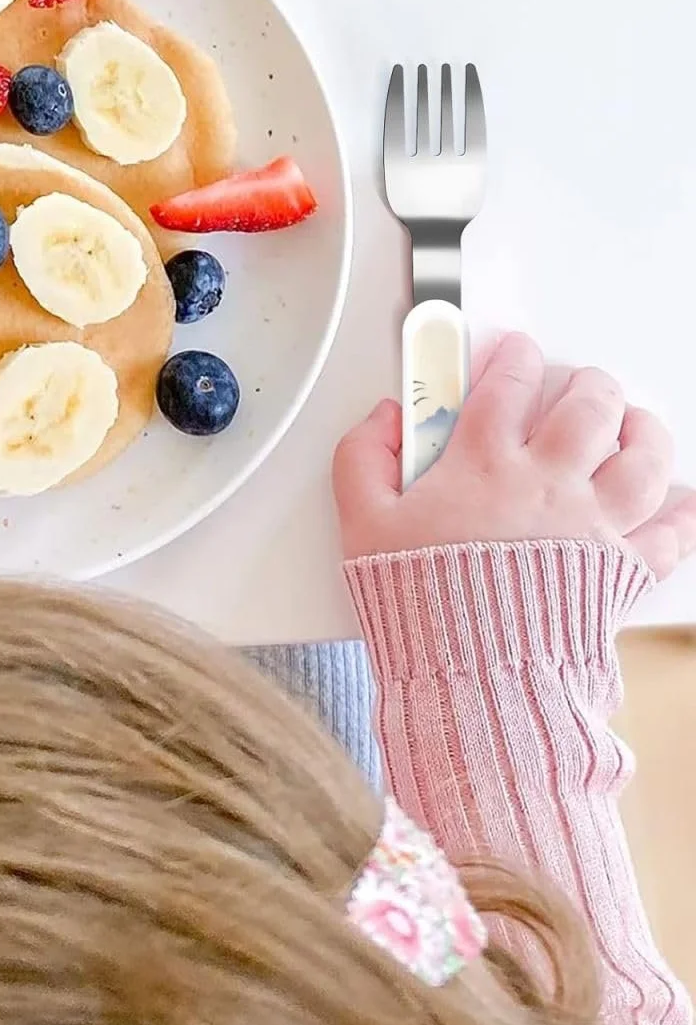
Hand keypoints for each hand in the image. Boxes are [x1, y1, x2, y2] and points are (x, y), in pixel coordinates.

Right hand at [333, 332, 695, 577]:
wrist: (470, 671)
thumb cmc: (418, 600)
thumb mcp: (361, 523)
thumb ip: (363, 459)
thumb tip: (381, 420)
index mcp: (482, 464)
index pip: (506, 384)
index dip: (512, 356)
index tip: (513, 352)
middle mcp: (546, 483)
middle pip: (587, 407)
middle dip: (587, 384)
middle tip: (581, 383)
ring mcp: (591, 525)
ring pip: (643, 457)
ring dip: (643, 432)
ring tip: (634, 424)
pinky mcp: (620, 570)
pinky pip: (671, 534)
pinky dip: (682, 515)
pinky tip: (680, 502)